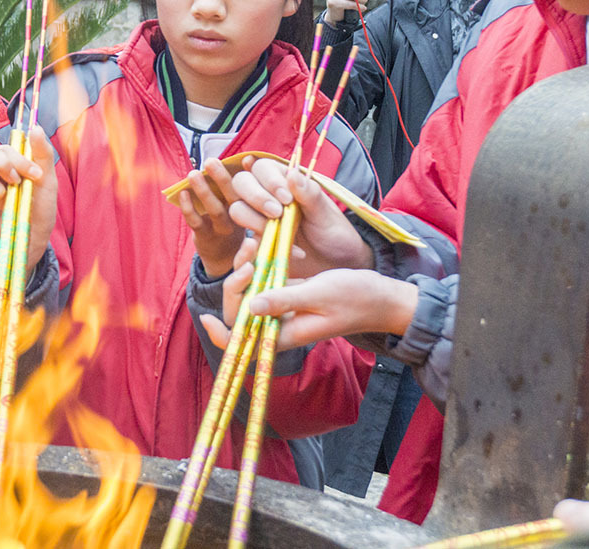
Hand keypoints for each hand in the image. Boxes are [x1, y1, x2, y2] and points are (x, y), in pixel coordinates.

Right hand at [0, 126, 56, 268]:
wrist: (31, 242)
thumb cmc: (38, 211)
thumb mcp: (46, 182)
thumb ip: (43, 155)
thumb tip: (35, 127)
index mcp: (7, 165)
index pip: (4, 148)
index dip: (19, 157)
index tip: (37, 175)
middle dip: (2, 163)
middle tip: (16, 181)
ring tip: (6, 201)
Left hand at [175, 158, 243, 277]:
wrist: (225, 257)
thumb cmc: (234, 221)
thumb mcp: (245, 206)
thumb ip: (245, 185)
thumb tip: (248, 159)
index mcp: (252, 210)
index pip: (253, 193)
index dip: (251, 177)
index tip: (246, 159)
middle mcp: (240, 220)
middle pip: (234, 198)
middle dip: (222, 179)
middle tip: (211, 161)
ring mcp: (223, 229)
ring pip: (215, 210)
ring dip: (203, 191)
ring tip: (193, 173)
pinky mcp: (206, 237)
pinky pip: (196, 221)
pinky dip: (188, 207)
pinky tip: (183, 193)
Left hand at [199, 268, 418, 352]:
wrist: (382, 298)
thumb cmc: (356, 298)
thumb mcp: (319, 293)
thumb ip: (285, 300)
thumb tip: (251, 307)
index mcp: (285, 333)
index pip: (243, 343)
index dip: (222, 335)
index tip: (207, 316)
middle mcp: (280, 325)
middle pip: (241, 312)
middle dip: (236, 284)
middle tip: (248, 255)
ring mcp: (285, 311)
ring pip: (251, 294)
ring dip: (247, 270)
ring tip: (254, 244)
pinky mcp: (291, 296)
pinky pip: (265, 284)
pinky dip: (260, 267)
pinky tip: (263, 246)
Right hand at [226, 156, 371, 277]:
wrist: (335, 264)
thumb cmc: (333, 233)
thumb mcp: (325, 213)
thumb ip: (309, 194)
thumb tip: (292, 173)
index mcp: (284, 181)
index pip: (261, 167)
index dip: (269, 180)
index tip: (287, 199)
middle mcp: (266, 195)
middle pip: (241, 182)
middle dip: (256, 197)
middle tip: (277, 214)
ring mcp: (257, 218)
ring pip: (237, 209)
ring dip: (253, 220)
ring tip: (278, 233)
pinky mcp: (255, 240)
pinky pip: (243, 239)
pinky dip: (260, 245)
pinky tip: (288, 252)